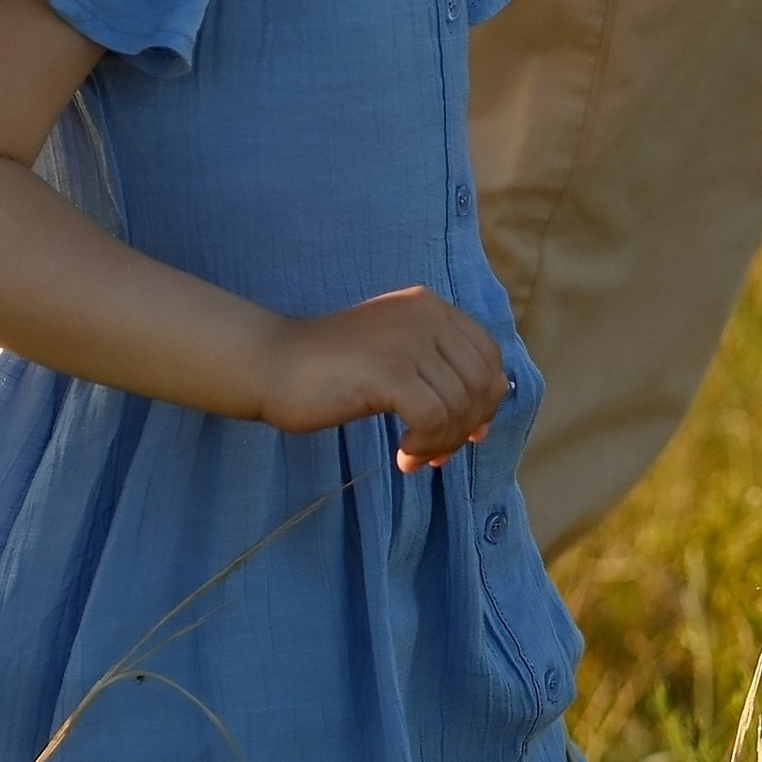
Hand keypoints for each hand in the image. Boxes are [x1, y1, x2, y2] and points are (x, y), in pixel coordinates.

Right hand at [260, 287, 510, 471]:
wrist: (272, 363)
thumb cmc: (330, 369)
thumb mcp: (395, 356)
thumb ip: (438, 373)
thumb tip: (484, 421)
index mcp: (429, 306)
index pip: (489, 355)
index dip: (486, 400)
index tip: (465, 432)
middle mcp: (425, 314)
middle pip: (481, 382)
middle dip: (466, 427)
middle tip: (436, 452)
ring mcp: (407, 340)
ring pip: (459, 405)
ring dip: (442, 443)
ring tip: (414, 455)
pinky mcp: (388, 370)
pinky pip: (433, 418)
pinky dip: (425, 445)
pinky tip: (402, 454)